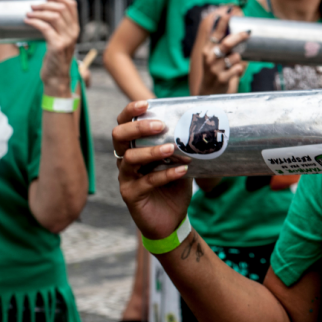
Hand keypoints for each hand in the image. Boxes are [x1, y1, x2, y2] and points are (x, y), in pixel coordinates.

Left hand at [27, 0, 79, 94]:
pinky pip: (45, 28)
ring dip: (38, 12)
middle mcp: (74, 32)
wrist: (57, 76)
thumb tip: (44, 11)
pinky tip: (27, 21)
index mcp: (75, 28)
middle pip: (62, 8)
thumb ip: (58, 27)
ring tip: (28, 13)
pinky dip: (34, 22)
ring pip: (54, 16)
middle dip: (45, 4)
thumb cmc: (56, 58)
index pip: (72, 4)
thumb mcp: (61, 39)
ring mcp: (67, 39)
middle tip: (32, 6)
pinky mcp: (57, 46)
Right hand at [115, 101, 192, 239]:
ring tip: (172, 149)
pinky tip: (181, 171)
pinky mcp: (131, 195)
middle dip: (138, 128)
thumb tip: (202, 122)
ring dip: (152, 151)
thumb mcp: (180, 160)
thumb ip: (183, 144)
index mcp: (134, 147)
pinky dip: (164, 174)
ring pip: (130, 158)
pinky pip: (145, 182)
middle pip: (119, 136)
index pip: (124, 124)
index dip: (130, 112)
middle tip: (161, 126)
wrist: (171, 218)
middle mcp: (125, 160)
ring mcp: (126, 178)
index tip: (147, 103)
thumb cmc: (174, 185)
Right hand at [198, 7, 248, 94]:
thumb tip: (237, 28)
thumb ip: (222, 44)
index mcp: (207, 50)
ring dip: (239, 58)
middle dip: (238, 36)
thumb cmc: (215, 71)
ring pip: (235, 57)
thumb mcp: (214, 56)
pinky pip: (239, 68)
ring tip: (234, 63)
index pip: (214, 32)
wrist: (209, 93)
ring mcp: (215, 69)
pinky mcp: (223, 78)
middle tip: (248, 32)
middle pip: (226, 43)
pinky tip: (235, 72)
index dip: (223, 21)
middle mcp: (209, 58)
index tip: (230, 10)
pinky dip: (240, 69)